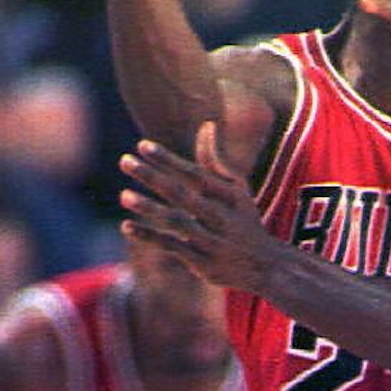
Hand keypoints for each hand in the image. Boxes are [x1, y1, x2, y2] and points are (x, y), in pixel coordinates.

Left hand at [118, 121, 286, 292]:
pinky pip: (173, 247)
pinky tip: (127, 226)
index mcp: (229, 195)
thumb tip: (207, 125)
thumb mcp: (237, 190)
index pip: (195, 173)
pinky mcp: (203, 262)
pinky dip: (151, 236)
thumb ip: (216, 160)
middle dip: (153, 176)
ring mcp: (212, 240)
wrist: (266, 265)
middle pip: (183, 194)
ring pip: (178, 221)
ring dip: (150, 208)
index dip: (169, 159)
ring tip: (124, 195)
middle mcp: (221, 215)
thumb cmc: (244, 221)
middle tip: (124, 161)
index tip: (143, 145)